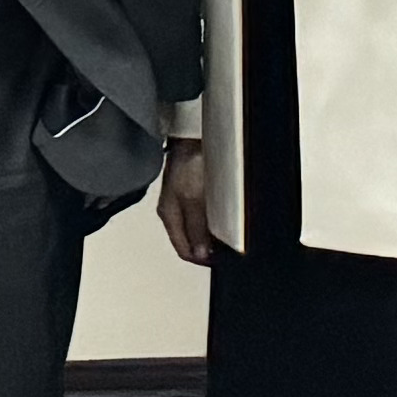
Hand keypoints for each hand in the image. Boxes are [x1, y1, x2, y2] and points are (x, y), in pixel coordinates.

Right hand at [155, 139, 215, 266]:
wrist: (191, 135)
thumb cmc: (189, 162)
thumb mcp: (193, 199)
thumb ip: (196, 227)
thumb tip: (200, 254)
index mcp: (169, 215)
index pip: (183, 249)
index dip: (202, 260)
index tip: (221, 261)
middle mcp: (173, 211)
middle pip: (189, 241)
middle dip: (206, 249)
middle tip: (226, 253)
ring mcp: (181, 201)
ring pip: (195, 229)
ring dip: (210, 236)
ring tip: (227, 238)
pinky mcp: (191, 191)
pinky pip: (200, 216)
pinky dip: (212, 222)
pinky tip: (222, 219)